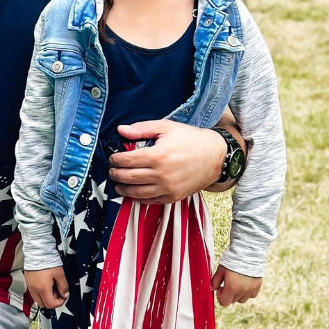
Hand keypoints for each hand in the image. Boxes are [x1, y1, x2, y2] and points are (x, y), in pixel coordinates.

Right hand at [25, 265, 68, 310]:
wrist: (37, 252)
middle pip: (43, 304)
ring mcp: (30, 286)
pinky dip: (40, 292)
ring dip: (45, 297)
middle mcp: (34, 290)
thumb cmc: (48, 262)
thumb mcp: (60, 274)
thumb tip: (65, 295)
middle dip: (52, 301)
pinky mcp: (27, 282)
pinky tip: (45, 284)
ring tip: (51, 287)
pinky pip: (34, 293)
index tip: (64, 296)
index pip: (50, 304)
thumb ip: (63, 286)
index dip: (59, 303)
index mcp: (43, 289)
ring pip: (38, 299)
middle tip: (57, 292)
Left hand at [109, 120, 226, 204]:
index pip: (126, 161)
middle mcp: (161, 175)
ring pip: (136, 193)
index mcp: (157, 156)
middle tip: (112, 171)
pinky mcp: (174, 197)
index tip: (112, 158)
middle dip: (115, 174)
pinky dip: (138, 198)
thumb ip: (141, 129)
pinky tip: (133, 192)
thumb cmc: (190, 139)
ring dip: (123, 189)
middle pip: (128, 178)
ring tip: (118, 184)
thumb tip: (120, 130)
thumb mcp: (166, 127)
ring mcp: (168, 188)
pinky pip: (150, 201)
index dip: (115, 160)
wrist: (216, 156)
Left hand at [211, 264, 261, 306]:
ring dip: (237, 295)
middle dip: (228, 294)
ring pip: (242, 300)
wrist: (248, 251)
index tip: (220, 287)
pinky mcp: (258, 286)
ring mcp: (251, 289)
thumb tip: (211, 289)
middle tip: (227, 283)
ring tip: (236, 283)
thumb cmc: (233, 259)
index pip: (224, 302)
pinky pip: (251, 295)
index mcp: (232, 287)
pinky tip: (244, 283)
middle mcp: (242, 290)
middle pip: (232, 301)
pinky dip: (247, 292)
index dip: (220, 296)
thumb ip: (215, 281)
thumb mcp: (221, 269)